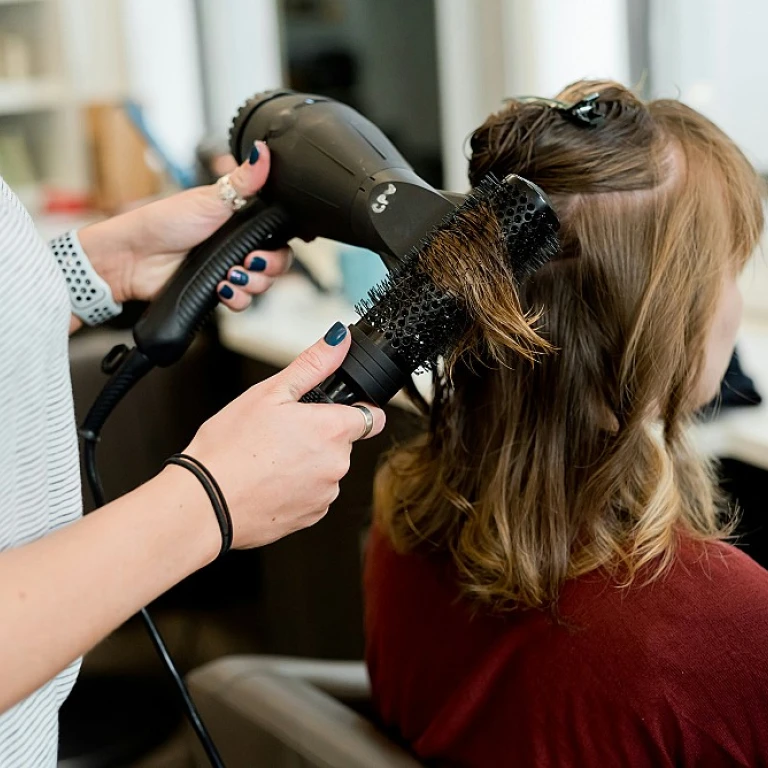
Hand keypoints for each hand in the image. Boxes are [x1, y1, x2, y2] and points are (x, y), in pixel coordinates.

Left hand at [77, 141, 291, 311]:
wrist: (134, 258)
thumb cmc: (164, 222)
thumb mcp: (210, 198)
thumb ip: (244, 180)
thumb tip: (263, 150)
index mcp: (241, 222)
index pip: (278, 237)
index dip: (279, 246)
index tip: (264, 247)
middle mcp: (239, 247)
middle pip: (277, 264)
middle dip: (268, 268)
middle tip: (248, 262)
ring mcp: (229, 270)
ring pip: (262, 285)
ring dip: (251, 285)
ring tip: (229, 277)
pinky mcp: (218, 291)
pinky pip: (242, 303)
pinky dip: (236, 299)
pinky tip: (221, 290)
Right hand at [174, 323, 385, 548]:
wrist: (205, 503)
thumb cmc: (230, 447)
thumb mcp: (269, 392)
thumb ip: (313, 365)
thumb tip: (339, 339)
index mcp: (332, 430)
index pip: (372, 417)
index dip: (354, 409)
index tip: (333, 410)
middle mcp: (337, 465)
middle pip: (344, 443)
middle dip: (320, 435)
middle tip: (281, 432)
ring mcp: (325, 494)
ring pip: (326, 469)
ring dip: (308, 463)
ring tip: (268, 458)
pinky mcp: (310, 517)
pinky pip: (313, 495)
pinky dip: (296, 488)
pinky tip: (267, 481)